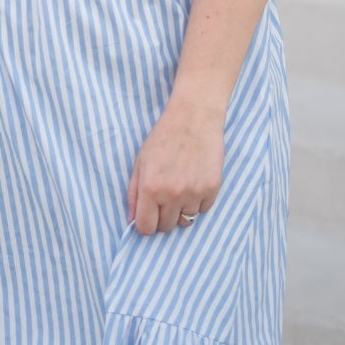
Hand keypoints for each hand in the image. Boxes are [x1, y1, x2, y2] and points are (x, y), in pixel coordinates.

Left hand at [127, 97, 224, 235]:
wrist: (195, 117)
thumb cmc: (164, 136)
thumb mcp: (140, 161)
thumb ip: (134, 193)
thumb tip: (132, 220)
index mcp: (151, 188)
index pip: (146, 227)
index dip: (146, 224)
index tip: (149, 215)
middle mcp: (172, 194)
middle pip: (166, 227)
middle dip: (163, 217)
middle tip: (165, 198)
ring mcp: (194, 193)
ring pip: (186, 221)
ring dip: (181, 210)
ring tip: (181, 188)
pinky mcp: (212, 188)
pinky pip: (203, 210)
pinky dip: (198, 202)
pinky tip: (194, 182)